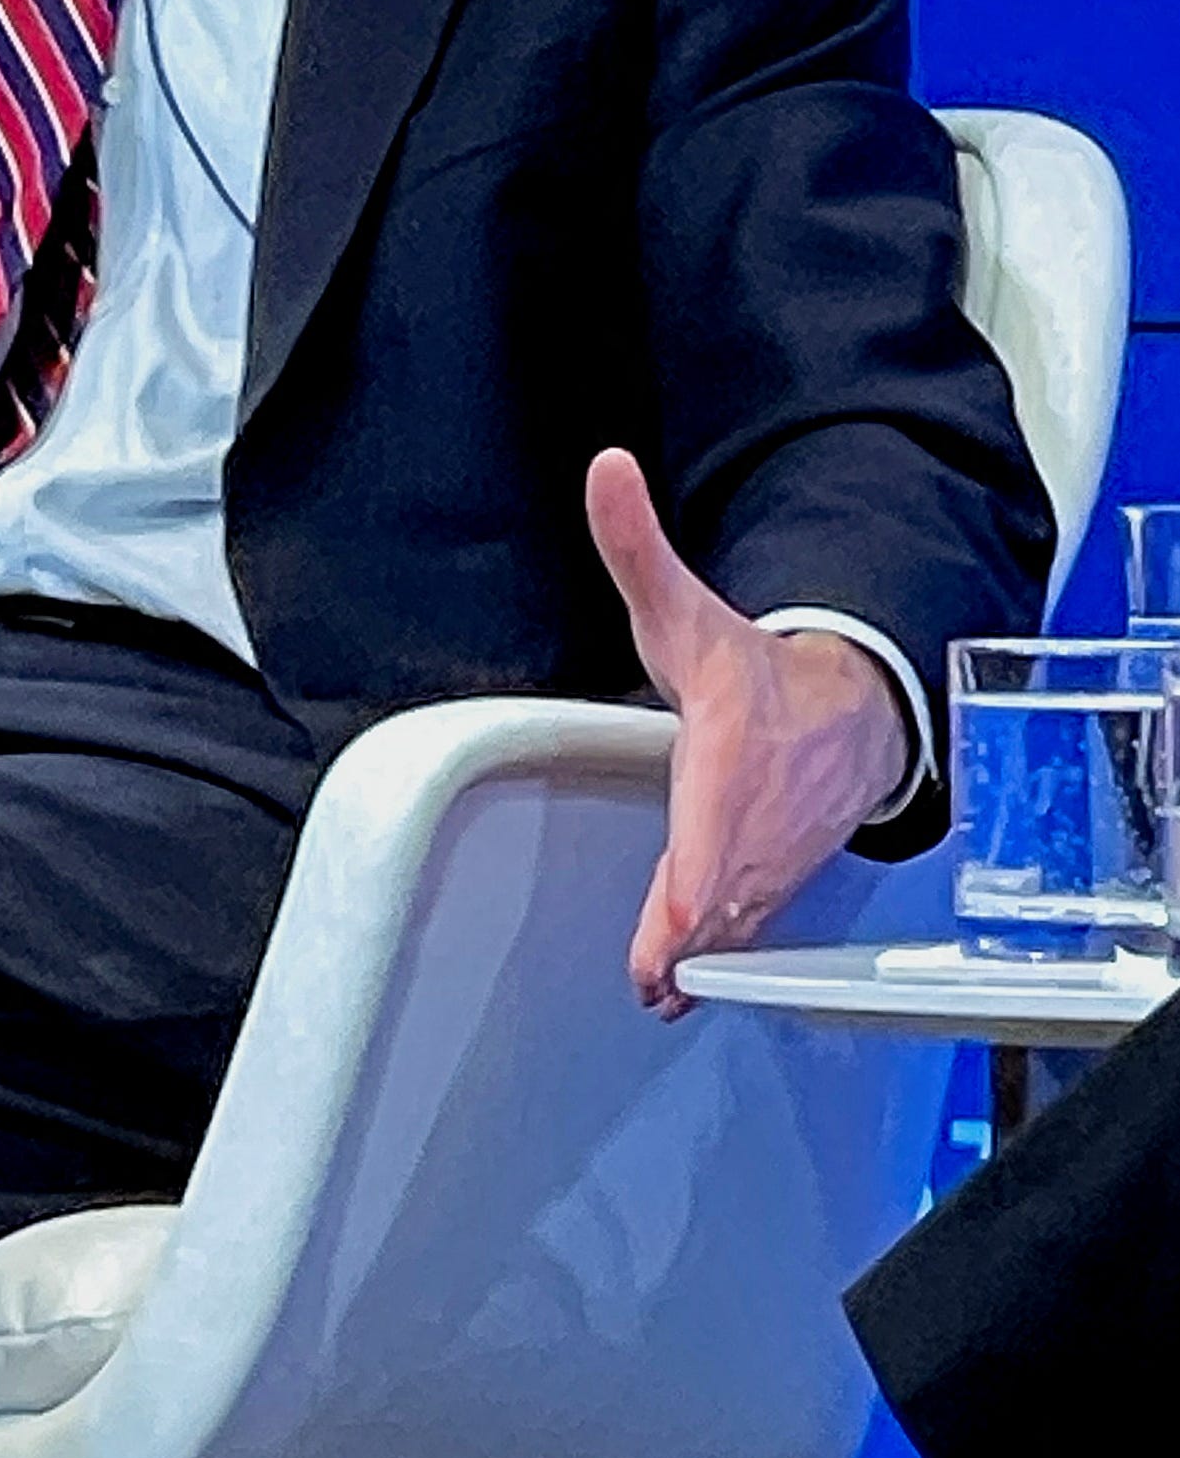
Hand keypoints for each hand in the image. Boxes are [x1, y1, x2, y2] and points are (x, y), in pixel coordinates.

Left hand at [584, 447, 910, 1019]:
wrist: (851, 712)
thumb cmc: (752, 670)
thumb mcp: (683, 607)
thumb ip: (636, 545)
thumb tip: (606, 469)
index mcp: (732, 750)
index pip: (717, 819)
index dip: (700, 870)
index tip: (682, 908)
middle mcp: (757, 814)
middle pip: (724, 884)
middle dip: (694, 931)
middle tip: (656, 976)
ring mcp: (771, 855)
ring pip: (736, 915)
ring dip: (703, 955)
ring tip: (661, 988)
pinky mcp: (772, 883)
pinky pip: (745, 926)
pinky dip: (719, 958)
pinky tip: (681, 988)